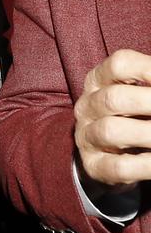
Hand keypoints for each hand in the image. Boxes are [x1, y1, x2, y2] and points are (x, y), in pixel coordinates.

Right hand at [74, 49, 150, 187]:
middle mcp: (87, 106)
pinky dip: (147, 165)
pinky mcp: (95, 165)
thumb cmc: (135, 113)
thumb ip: (150, 82)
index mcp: (99, 80)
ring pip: (110, 131)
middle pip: (113, 98)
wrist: (110, 152)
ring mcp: (87, 136)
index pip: (119, 65)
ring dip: (148, 134)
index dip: (149, 69)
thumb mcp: (139, 92)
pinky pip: (118, 166)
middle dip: (150, 102)